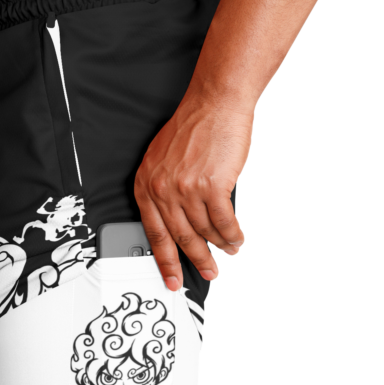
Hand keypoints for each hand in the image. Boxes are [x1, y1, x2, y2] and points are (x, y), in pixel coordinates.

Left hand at [134, 96, 252, 290]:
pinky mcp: (212, 186)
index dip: (164, 261)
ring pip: (205, 231)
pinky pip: (224, 222)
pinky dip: (233, 234)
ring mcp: (186, 188)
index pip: (154, 233)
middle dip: (197, 260)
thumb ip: (163, 191)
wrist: (214, 105)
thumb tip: (177, 223)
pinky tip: (238, 239)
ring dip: (221, 246)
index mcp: (146, 184)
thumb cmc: (192, 130)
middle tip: (209, 273)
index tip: (171, 279)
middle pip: (181, 237)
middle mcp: (162, 189)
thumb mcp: (162, 161)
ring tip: (230, 251)